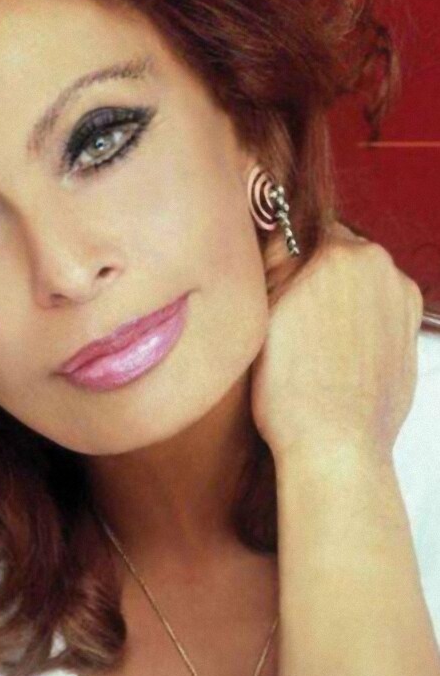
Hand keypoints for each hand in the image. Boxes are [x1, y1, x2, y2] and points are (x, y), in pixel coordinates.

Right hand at [249, 221, 424, 461]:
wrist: (337, 445)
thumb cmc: (292, 388)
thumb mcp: (264, 312)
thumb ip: (275, 262)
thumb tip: (279, 236)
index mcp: (340, 254)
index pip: (301, 231)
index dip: (280, 258)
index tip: (271, 282)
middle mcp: (380, 268)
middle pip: (336, 253)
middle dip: (313, 274)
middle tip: (290, 315)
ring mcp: (401, 300)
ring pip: (360, 281)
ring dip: (339, 296)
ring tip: (315, 340)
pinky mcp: (411, 332)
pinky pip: (378, 310)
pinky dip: (360, 322)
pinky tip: (339, 353)